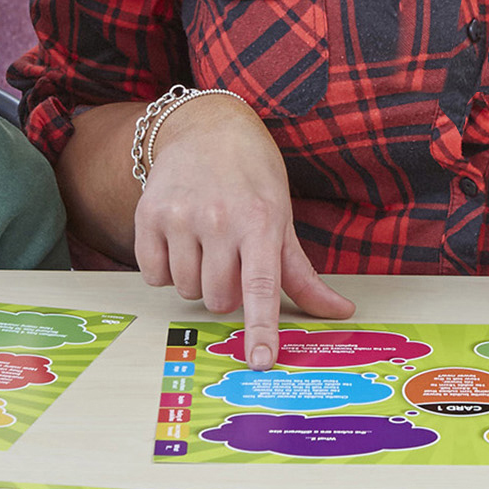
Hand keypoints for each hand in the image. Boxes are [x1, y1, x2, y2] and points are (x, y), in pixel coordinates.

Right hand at [135, 93, 353, 368]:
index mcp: (261, 222)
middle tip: (232, 257)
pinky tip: (180, 239)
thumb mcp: (282, 218)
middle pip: (218, 299)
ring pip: (185, 289)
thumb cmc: (253, 178)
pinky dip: (167, 268)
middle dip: (226, 291)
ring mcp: (179, 217)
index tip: (260, 360)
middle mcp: (219, 220)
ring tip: (206, 242)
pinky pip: (153, 275)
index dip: (260, 327)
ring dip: (197, 279)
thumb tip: (341, 312)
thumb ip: (303, 275)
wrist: (205, 127)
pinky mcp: (147, 215)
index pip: (262, 286)